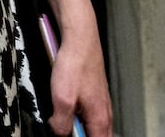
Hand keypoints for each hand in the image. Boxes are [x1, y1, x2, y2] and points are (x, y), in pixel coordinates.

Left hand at [45, 22, 112, 136]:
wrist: (80, 38)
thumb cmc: (75, 64)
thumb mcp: (62, 98)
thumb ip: (62, 122)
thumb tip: (60, 132)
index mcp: (100, 118)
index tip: (70, 136)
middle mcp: (104, 111)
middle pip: (99, 136)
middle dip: (84, 135)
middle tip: (69, 130)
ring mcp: (101, 101)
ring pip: (94, 124)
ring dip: (82, 127)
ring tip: (66, 121)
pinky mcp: (94, 92)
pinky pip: (90, 112)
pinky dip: (80, 116)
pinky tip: (68, 107)